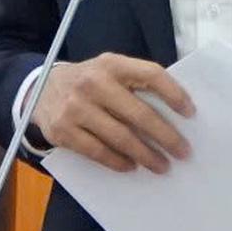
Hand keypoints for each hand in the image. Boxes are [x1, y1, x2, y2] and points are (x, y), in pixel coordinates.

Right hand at [30, 53, 194, 172]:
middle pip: (138, 113)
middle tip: (183, 152)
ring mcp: (75, 108)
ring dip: (145, 155)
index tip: (191, 113)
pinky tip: (131, 166)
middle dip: (165, 136)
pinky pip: (97, 151)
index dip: (173, 93)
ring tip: (162, 165)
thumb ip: (135, 82)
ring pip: (119, 137)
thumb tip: (174, 111)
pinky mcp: (63, 131)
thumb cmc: (88, 82)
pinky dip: (118, 162)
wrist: (40, 89)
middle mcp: (92, 83)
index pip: (150, 74)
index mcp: (111, 64)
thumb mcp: (109, 70)